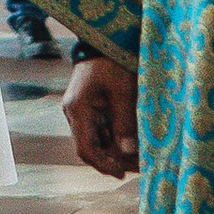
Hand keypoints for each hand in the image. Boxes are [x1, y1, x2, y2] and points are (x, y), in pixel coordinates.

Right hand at [63, 52, 138, 178]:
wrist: (104, 40)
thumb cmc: (112, 62)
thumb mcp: (122, 91)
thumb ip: (124, 122)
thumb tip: (128, 152)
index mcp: (77, 110)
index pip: (86, 149)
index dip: (104, 164)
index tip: (122, 173)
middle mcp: (75, 114)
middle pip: (90, 148)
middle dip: (113, 161)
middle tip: (138, 168)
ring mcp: (81, 111)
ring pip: (95, 141)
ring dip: (115, 152)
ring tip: (139, 159)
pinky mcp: (89, 108)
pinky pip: (99, 131)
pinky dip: (114, 140)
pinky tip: (131, 145)